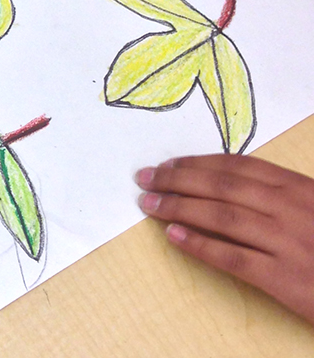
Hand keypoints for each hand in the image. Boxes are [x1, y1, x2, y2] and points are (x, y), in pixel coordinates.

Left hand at [137, 154, 313, 323]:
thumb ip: (281, 193)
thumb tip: (229, 180)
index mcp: (299, 187)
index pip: (237, 166)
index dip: (197, 162)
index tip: (167, 163)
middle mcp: (291, 208)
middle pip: (221, 186)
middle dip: (177, 179)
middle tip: (145, 178)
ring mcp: (288, 243)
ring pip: (220, 216)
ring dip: (178, 207)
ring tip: (149, 204)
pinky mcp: (287, 280)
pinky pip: (234, 258)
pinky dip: (200, 245)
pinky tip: (174, 237)